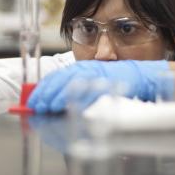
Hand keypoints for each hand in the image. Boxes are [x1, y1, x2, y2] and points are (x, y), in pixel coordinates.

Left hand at [27, 60, 168, 113]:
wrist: (144, 75)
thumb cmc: (118, 81)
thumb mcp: (93, 83)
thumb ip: (77, 90)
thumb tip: (55, 105)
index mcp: (82, 67)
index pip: (56, 77)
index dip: (42, 89)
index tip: (31, 101)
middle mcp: (88, 67)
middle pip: (60, 78)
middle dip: (46, 93)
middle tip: (34, 106)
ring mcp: (97, 72)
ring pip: (72, 82)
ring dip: (58, 96)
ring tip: (47, 107)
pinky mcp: (108, 78)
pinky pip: (90, 89)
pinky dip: (78, 98)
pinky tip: (70, 106)